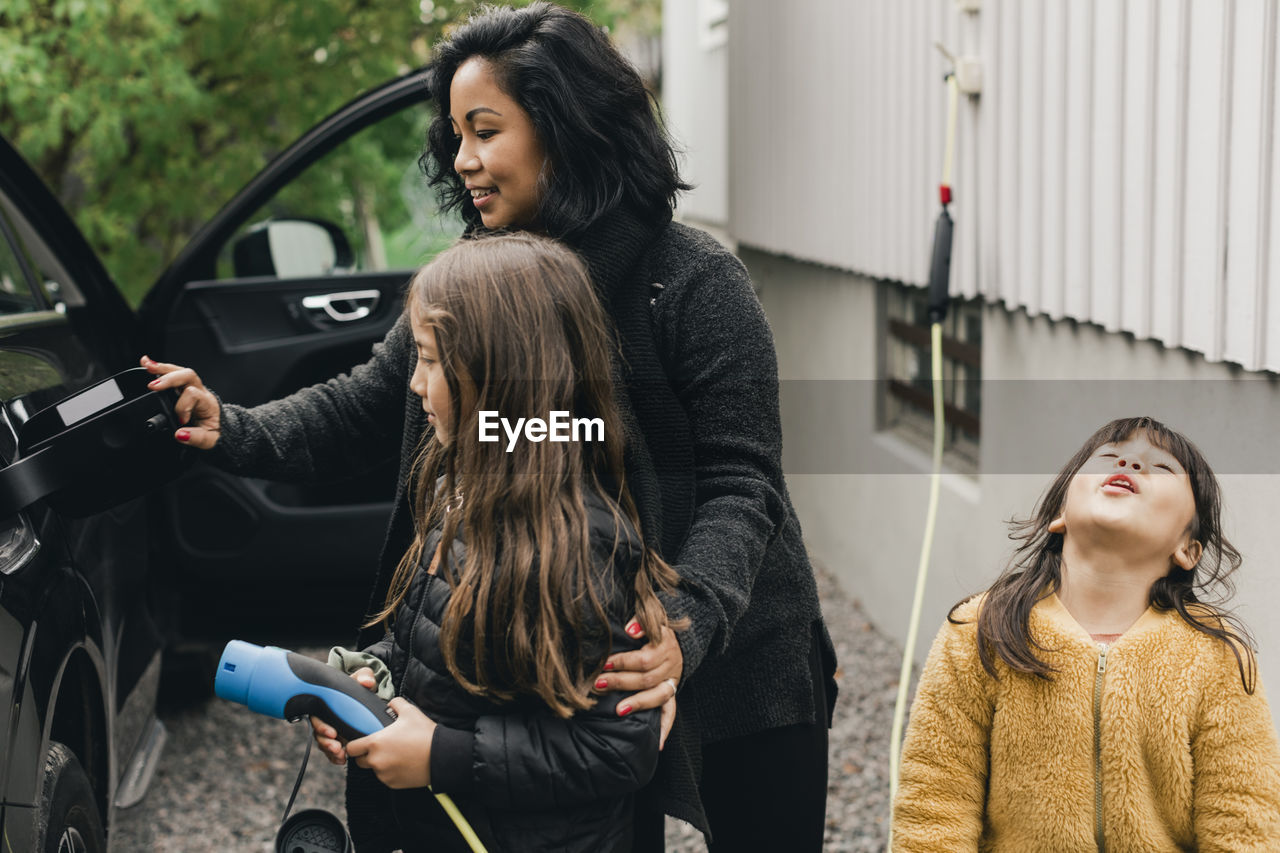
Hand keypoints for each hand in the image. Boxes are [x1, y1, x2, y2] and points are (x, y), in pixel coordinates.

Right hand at [139, 355, 221, 448]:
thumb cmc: (215, 433)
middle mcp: (201, 391)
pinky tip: (146, 364)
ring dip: (162, 368)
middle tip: (153, 385)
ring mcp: (192, 387)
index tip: (180, 421)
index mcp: (208, 403)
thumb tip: (179, 434)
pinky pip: (172, 374)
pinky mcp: (182, 388)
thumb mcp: (210, 440)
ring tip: (147, 365)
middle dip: (169, 378)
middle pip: (187, 375)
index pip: (193, 395)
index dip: (183, 407)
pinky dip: (159, 370)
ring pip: (179, 371)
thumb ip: (196, 438)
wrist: (220, 429)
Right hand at [309, 668, 377, 764]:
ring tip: (341, 755)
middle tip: (337, 747)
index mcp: (326, 704)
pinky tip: (342, 760)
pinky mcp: (339, 738)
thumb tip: (367, 682)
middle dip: (326, 743)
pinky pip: (332, 751)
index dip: (322, 727)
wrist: (366, 695)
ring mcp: (332, 729)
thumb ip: (364, 676)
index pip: (317, 717)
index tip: (332, 733)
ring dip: (331, 752)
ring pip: (325, 744)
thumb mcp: (362, 677)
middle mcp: (326, 718)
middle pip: (319, 734)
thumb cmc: (359, 684)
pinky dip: (335, 757)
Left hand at [346, 698, 435, 788]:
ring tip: (396, 754)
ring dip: (380, 763)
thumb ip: (395, 703)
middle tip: (380, 747)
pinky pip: (385, 778)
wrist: (441, 756)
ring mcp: (384, 774)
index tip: (361, 741)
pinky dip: (390, 772)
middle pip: (359, 761)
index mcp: (375, 743)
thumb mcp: (410, 711)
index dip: (355, 744)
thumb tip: (390, 704)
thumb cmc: (425, 734)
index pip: (351, 748)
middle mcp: (376, 761)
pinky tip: (402, 763)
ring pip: (374, 770)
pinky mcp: (393, 784)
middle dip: (366, 754)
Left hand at [596, 620, 682, 746]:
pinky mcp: (672, 693)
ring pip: (658, 696)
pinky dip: (665, 728)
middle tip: (598, 684)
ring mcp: (672, 681)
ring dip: (638, 703)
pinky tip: (656, 744)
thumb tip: (629, 629)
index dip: (623, 662)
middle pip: (647, 678)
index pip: (644, 659)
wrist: (677, 636)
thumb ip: (640, 619)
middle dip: (621, 682)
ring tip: (618, 709)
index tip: (604, 663)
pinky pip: (671, 713)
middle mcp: (671, 665)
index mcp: (665, 645)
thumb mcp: (651, 615)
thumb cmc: (654, 626)